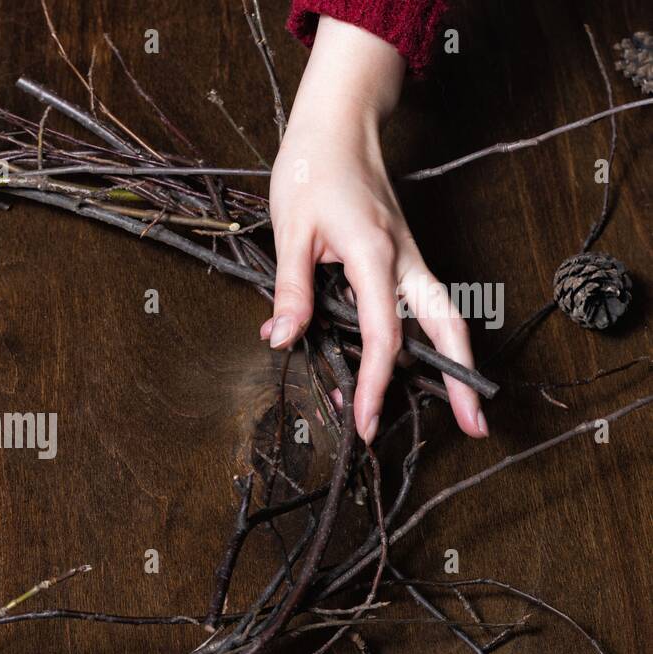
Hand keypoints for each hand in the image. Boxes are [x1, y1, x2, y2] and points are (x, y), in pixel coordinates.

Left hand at [266, 17, 485, 443]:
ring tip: (459, 405)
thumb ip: (291, 290)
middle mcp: (404, 259)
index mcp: (374, 255)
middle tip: (474, 424)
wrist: (337, 124)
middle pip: (446, 325)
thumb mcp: (290, 231)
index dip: (375, 384)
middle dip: (461, 377)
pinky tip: (411, 363)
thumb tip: (283, 340)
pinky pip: (420, 303)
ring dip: (453, 359)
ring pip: (444, 314)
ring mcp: (409, 257)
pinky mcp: (403, 256)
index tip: (365, 420)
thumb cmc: (312, 169)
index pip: (382, 335)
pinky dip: (424, 336)